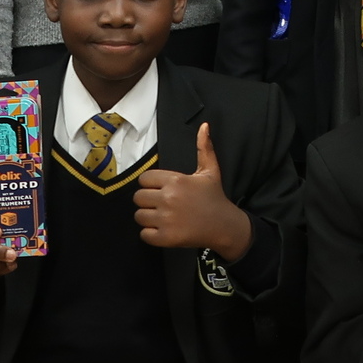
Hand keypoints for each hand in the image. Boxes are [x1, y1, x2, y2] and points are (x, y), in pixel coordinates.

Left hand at [134, 122, 251, 258]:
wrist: (223, 225)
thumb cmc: (214, 197)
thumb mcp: (210, 171)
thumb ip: (204, 148)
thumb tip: (205, 125)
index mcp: (175, 180)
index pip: (144, 179)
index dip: (150, 184)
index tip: (162, 189)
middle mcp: (168, 198)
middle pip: (138, 198)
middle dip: (148, 201)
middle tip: (162, 204)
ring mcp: (166, 219)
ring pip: (139, 216)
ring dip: (148, 217)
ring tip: (163, 216)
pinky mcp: (165, 237)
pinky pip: (143, 234)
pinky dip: (150, 233)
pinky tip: (164, 229)